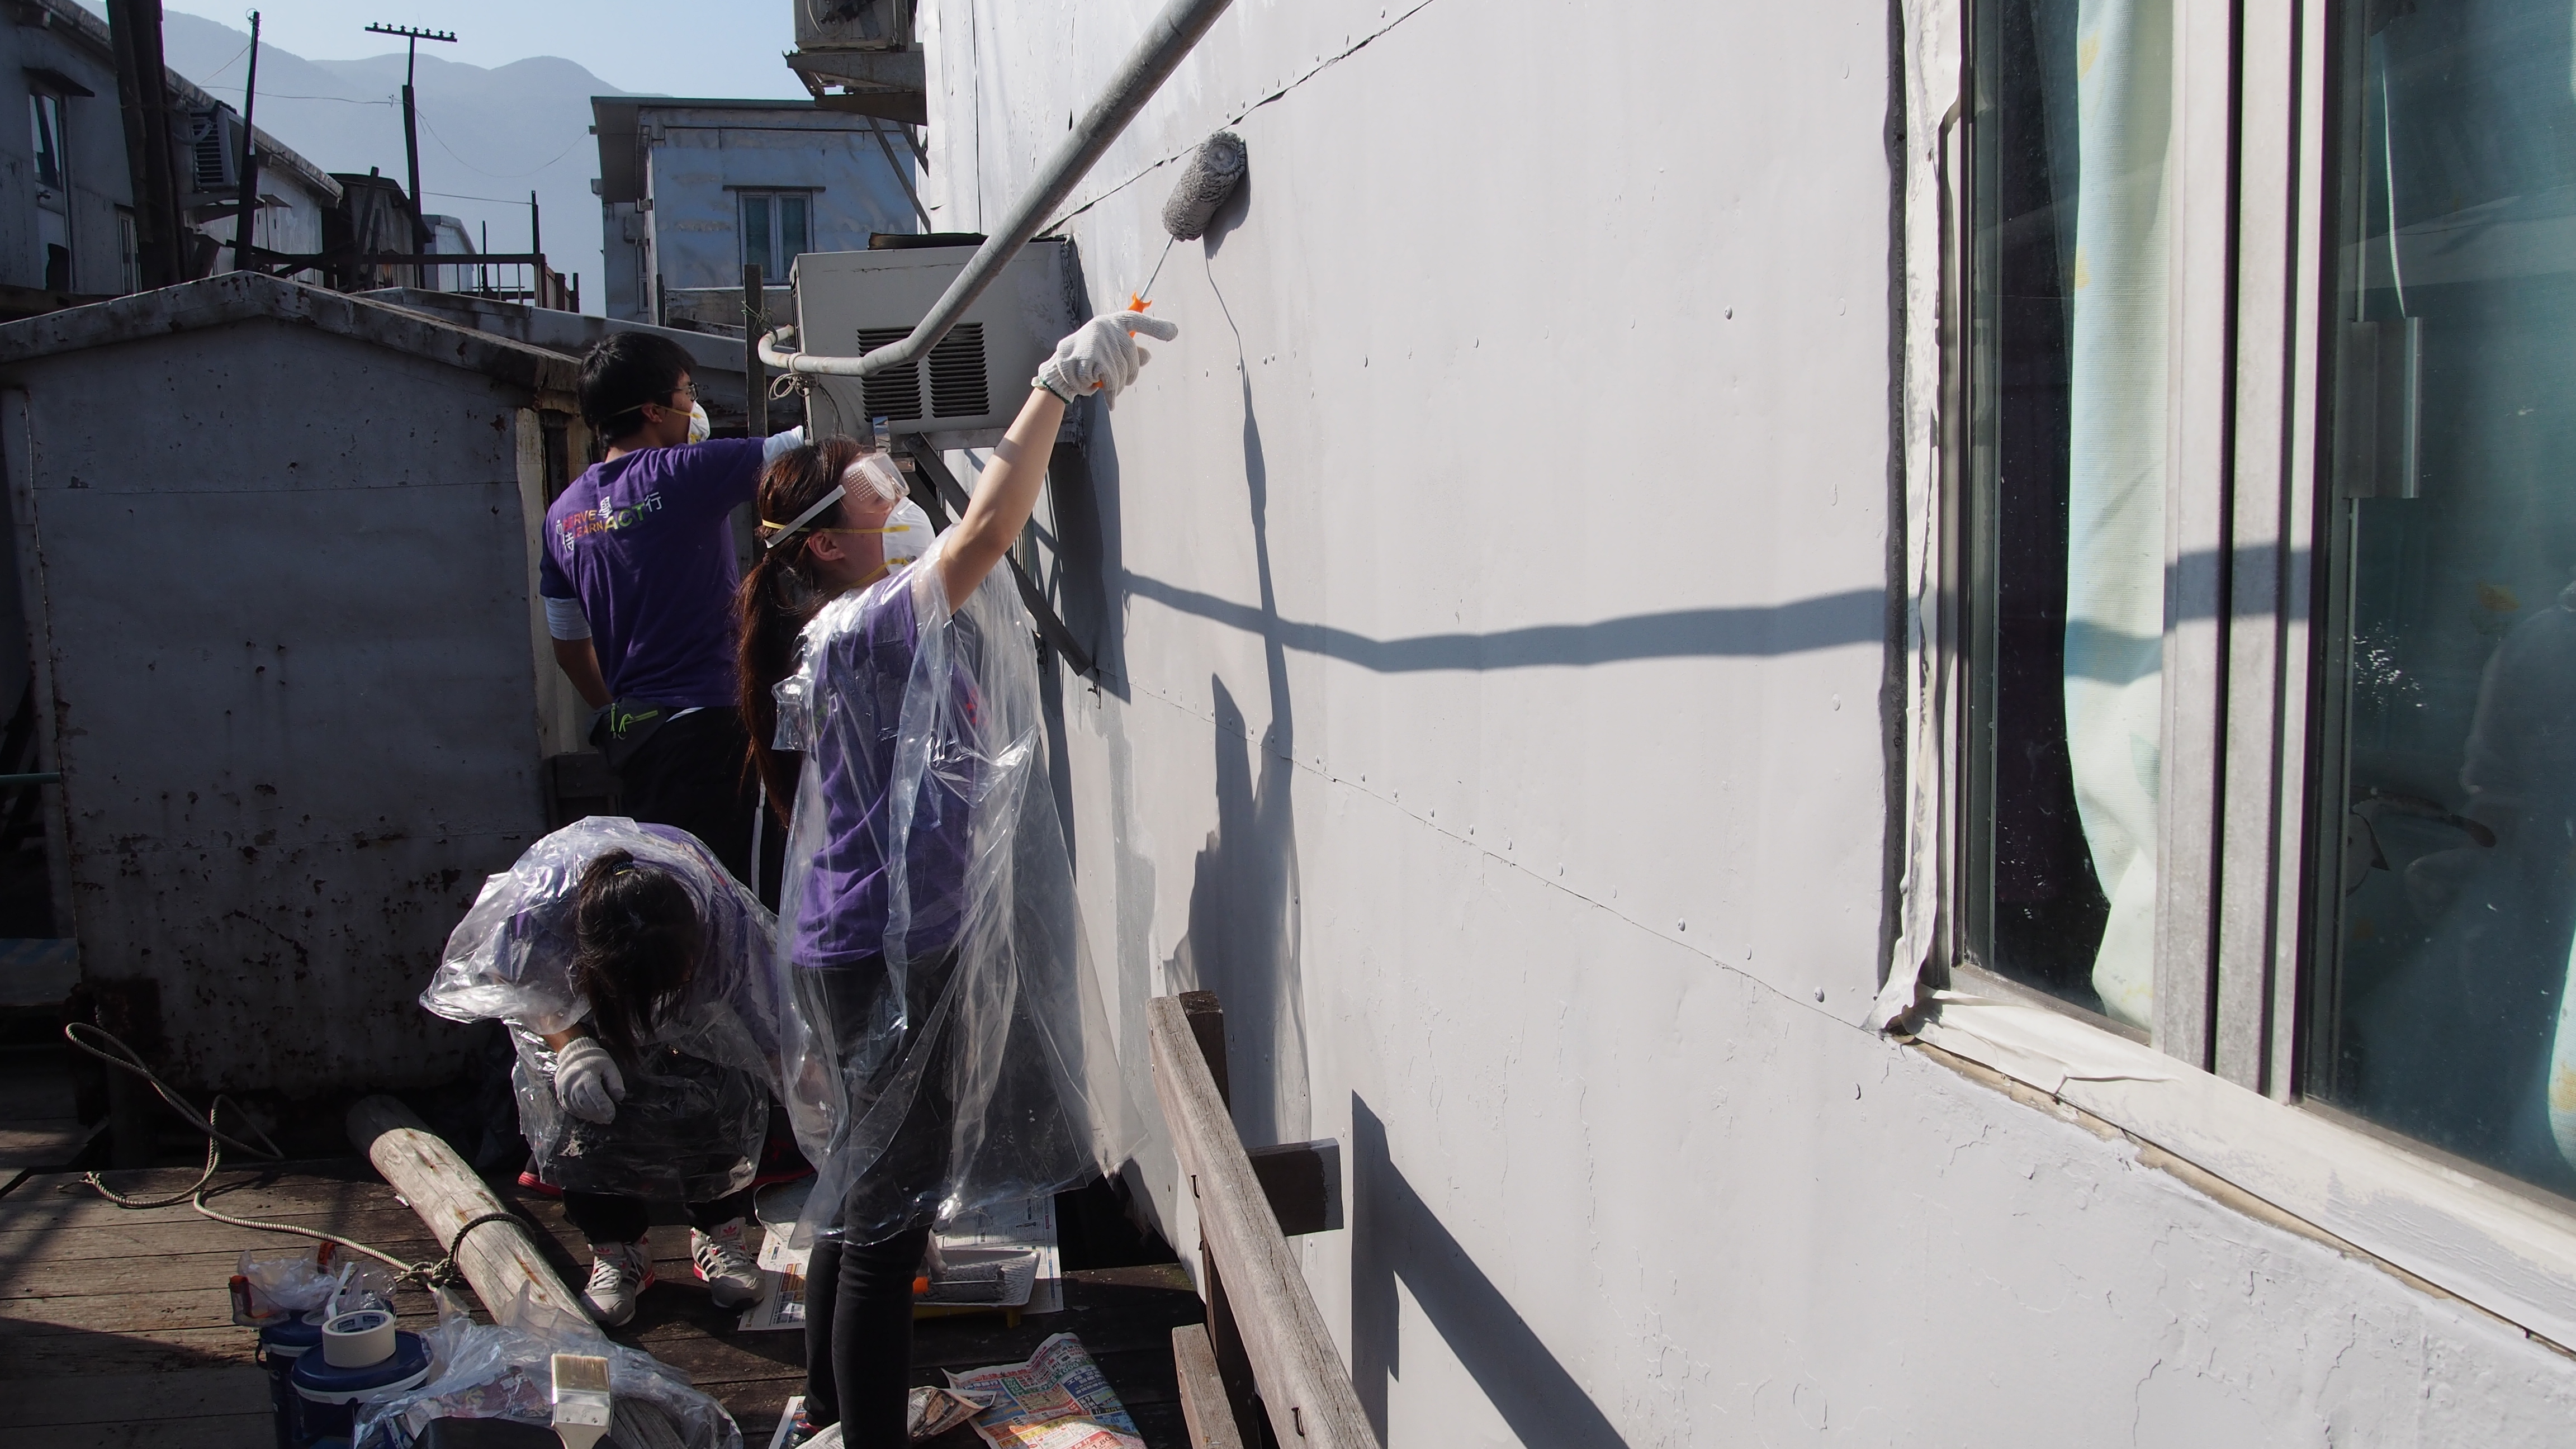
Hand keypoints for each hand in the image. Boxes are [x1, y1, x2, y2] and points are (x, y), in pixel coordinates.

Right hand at [554, 1036, 624, 1123]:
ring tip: (602, 1117)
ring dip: (590, 1115)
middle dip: (598, 1113)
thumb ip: (615, 1081)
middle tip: (608, 1118)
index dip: (603, 1106)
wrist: (573, 1057)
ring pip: (577, 1108)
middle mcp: (572, 1083)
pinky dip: (582, 1114)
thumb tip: (618, 1098)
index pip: (594, 1093)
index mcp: (586, 1073)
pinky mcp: (561, 1096)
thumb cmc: (594, 1062)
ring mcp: (564, 1090)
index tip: (611, 1115)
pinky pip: (571, 1109)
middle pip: (584, 1103)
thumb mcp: (609, 1066)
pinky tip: (591, 1114)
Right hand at [1035, 311, 1178, 403]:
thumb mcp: (1108, 350)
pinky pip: (1108, 382)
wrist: (1057, 367)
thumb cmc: (1087, 357)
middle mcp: (1105, 327)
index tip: (1174, 332)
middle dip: (1126, 378)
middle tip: (1115, 386)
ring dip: (1114, 387)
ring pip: (1120, 373)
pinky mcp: (1089, 360)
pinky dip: (1107, 393)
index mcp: (1113, 322)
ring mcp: (1097, 341)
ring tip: (1101, 386)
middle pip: (1131, 359)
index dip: (1156, 327)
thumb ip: (1129, 351)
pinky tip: (1105, 398)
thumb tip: (1148, 356)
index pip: (1136, 320)